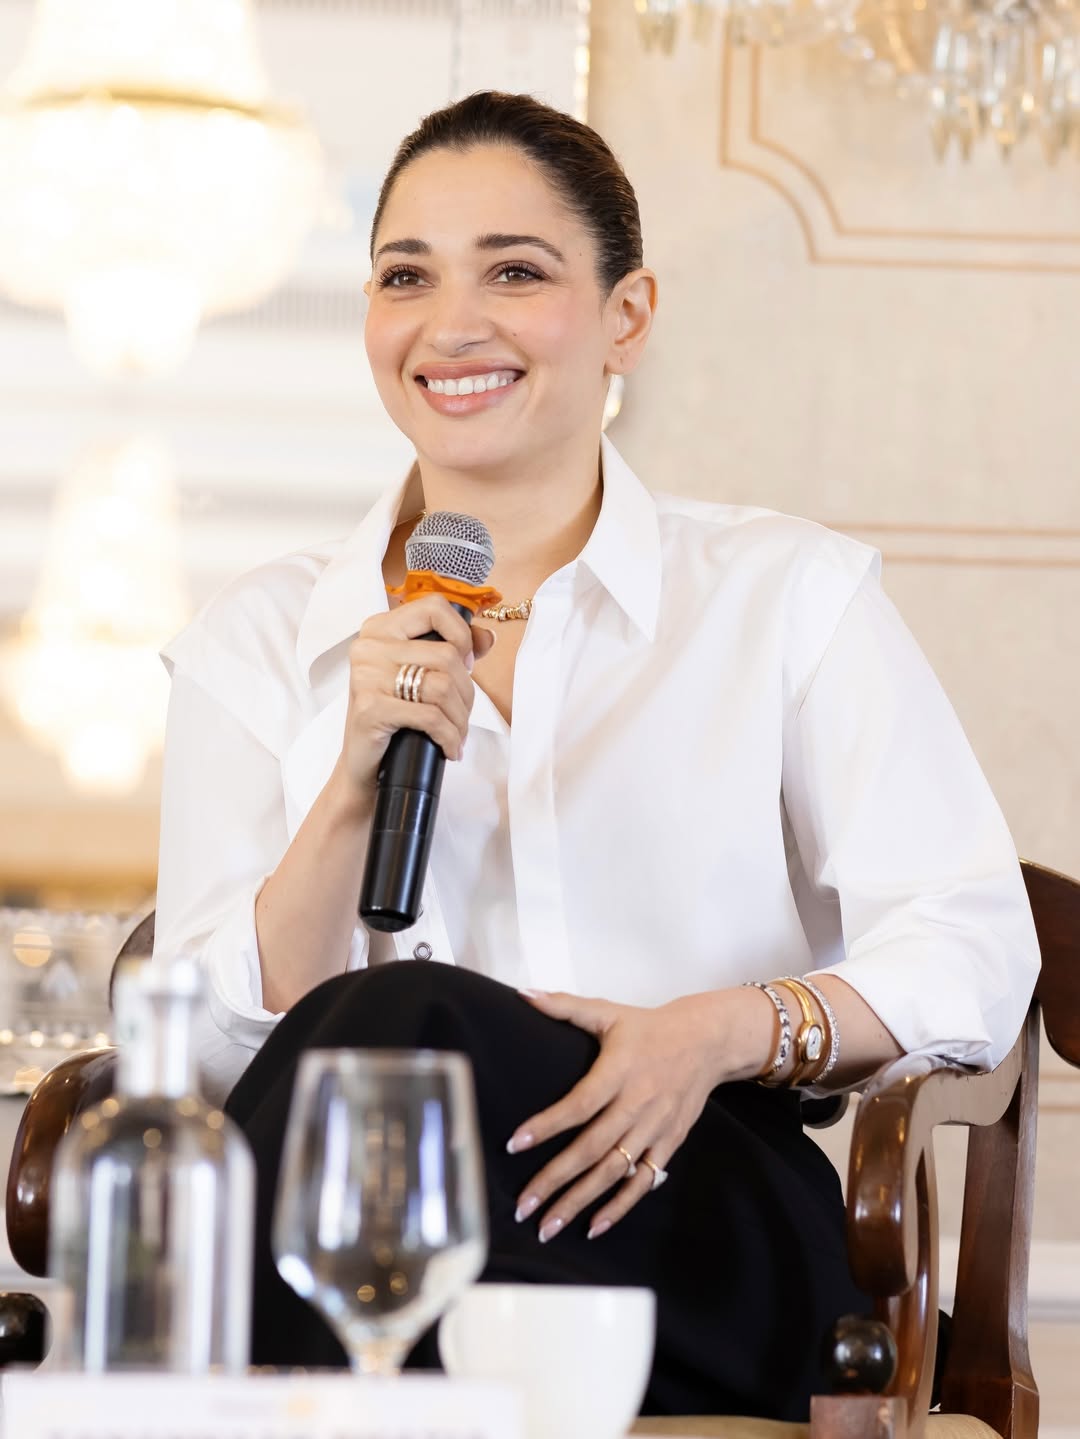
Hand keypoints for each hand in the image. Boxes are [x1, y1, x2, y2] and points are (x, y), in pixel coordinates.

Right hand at [340, 596, 495, 802]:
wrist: (363, 763)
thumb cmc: (394, 716)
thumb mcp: (420, 676)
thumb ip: (453, 650)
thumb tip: (488, 637)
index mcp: (380, 628)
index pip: (434, 608)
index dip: (461, 635)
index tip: (466, 663)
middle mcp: (369, 646)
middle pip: (446, 656)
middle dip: (466, 692)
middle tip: (462, 714)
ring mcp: (366, 676)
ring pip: (443, 686)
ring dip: (460, 718)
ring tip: (457, 734)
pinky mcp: (370, 708)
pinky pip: (430, 716)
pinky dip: (449, 736)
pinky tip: (449, 747)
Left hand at [507, 988, 761, 1241]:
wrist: (708, 1041)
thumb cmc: (651, 1028)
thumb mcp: (608, 1012)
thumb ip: (564, 1006)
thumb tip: (523, 994)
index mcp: (619, 1071)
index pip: (580, 1104)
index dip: (548, 1125)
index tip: (515, 1144)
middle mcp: (637, 1104)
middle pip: (592, 1149)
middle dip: (556, 1180)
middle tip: (523, 1205)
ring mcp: (655, 1128)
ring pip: (614, 1172)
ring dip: (580, 1201)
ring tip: (548, 1227)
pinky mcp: (669, 1144)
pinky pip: (643, 1181)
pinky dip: (620, 1206)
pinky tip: (594, 1226)